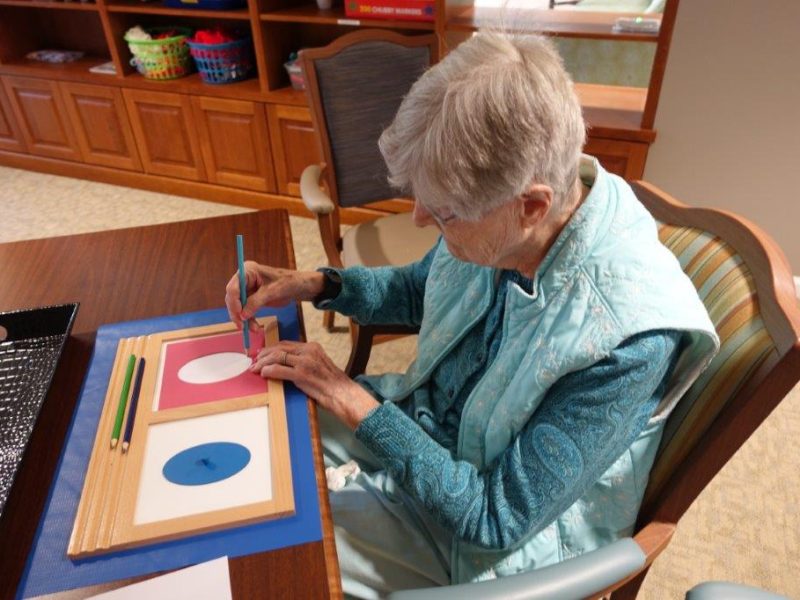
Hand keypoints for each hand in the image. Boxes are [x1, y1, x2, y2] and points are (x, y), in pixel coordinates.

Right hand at [225, 263, 324, 329]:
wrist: (299, 287)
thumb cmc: (288, 282)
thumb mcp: (273, 291)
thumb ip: (257, 302)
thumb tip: (243, 315)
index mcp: (248, 271)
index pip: (233, 287)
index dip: (234, 303)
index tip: (240, 315)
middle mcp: (244, 279)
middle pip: (232, 298)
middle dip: (237, 313)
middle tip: (242, 327)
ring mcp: (247, 289)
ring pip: (237, 307)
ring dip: (243, 319)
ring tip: (254, 329)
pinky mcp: (251, 298)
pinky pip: (245, 311)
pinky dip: (248, 320)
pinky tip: (254, 327)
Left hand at [250, 341, 378, 429]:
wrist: (343, 393)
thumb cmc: (331, 384)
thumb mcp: (318, 365)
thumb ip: (304, 361)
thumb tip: (286, 364)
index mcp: (312, 347)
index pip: (286, 344)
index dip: (271, 349)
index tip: (262, 354)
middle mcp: (308, 351)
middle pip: (279, 348)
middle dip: (264, 355)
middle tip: (254, 361)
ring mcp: (305, 362)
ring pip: (276, 357)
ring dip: (263, 363)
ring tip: (255, 368)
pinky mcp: (301, 374)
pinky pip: (279, 370)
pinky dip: (268, 371)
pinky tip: (263, 374)